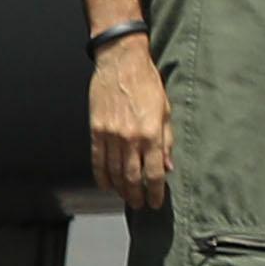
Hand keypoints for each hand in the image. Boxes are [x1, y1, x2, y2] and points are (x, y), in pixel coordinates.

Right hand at [90, 37, 174, 211]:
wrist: (121, 61)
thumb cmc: (147, 82)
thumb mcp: (166, 110)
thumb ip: (167, 141)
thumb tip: (168, 166)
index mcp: (151, 133)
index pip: (154, 173)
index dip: (155, 192)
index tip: (155, 202)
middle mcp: (130, 137)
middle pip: (132, 177)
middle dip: (137, 195)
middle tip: (140, 204)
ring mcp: (110, 135)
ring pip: (114, 172)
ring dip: (120, 189)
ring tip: (126, 197)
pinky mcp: (96, 130)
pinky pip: (97, 160)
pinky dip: (101, 176)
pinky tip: (107, 185)